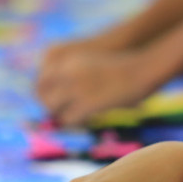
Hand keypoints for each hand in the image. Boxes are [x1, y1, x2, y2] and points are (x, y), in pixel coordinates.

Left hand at [35, 43, 164, 126]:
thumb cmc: (121, 66)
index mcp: (65, 60)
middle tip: (60, 112)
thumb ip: (75, 75)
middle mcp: (65, 73)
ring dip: (61, 113)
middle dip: (51, 105)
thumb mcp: (91, 64)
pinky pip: (69, 119)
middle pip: (43, 96)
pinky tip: (85, 119)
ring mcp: (74, 88)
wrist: (141, 70)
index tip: (53, 101)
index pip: (41, 81)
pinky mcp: (86, 104)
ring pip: (53, 108)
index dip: (46, 93)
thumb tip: (63, 92)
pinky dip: (74, 121)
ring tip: (73, 116)